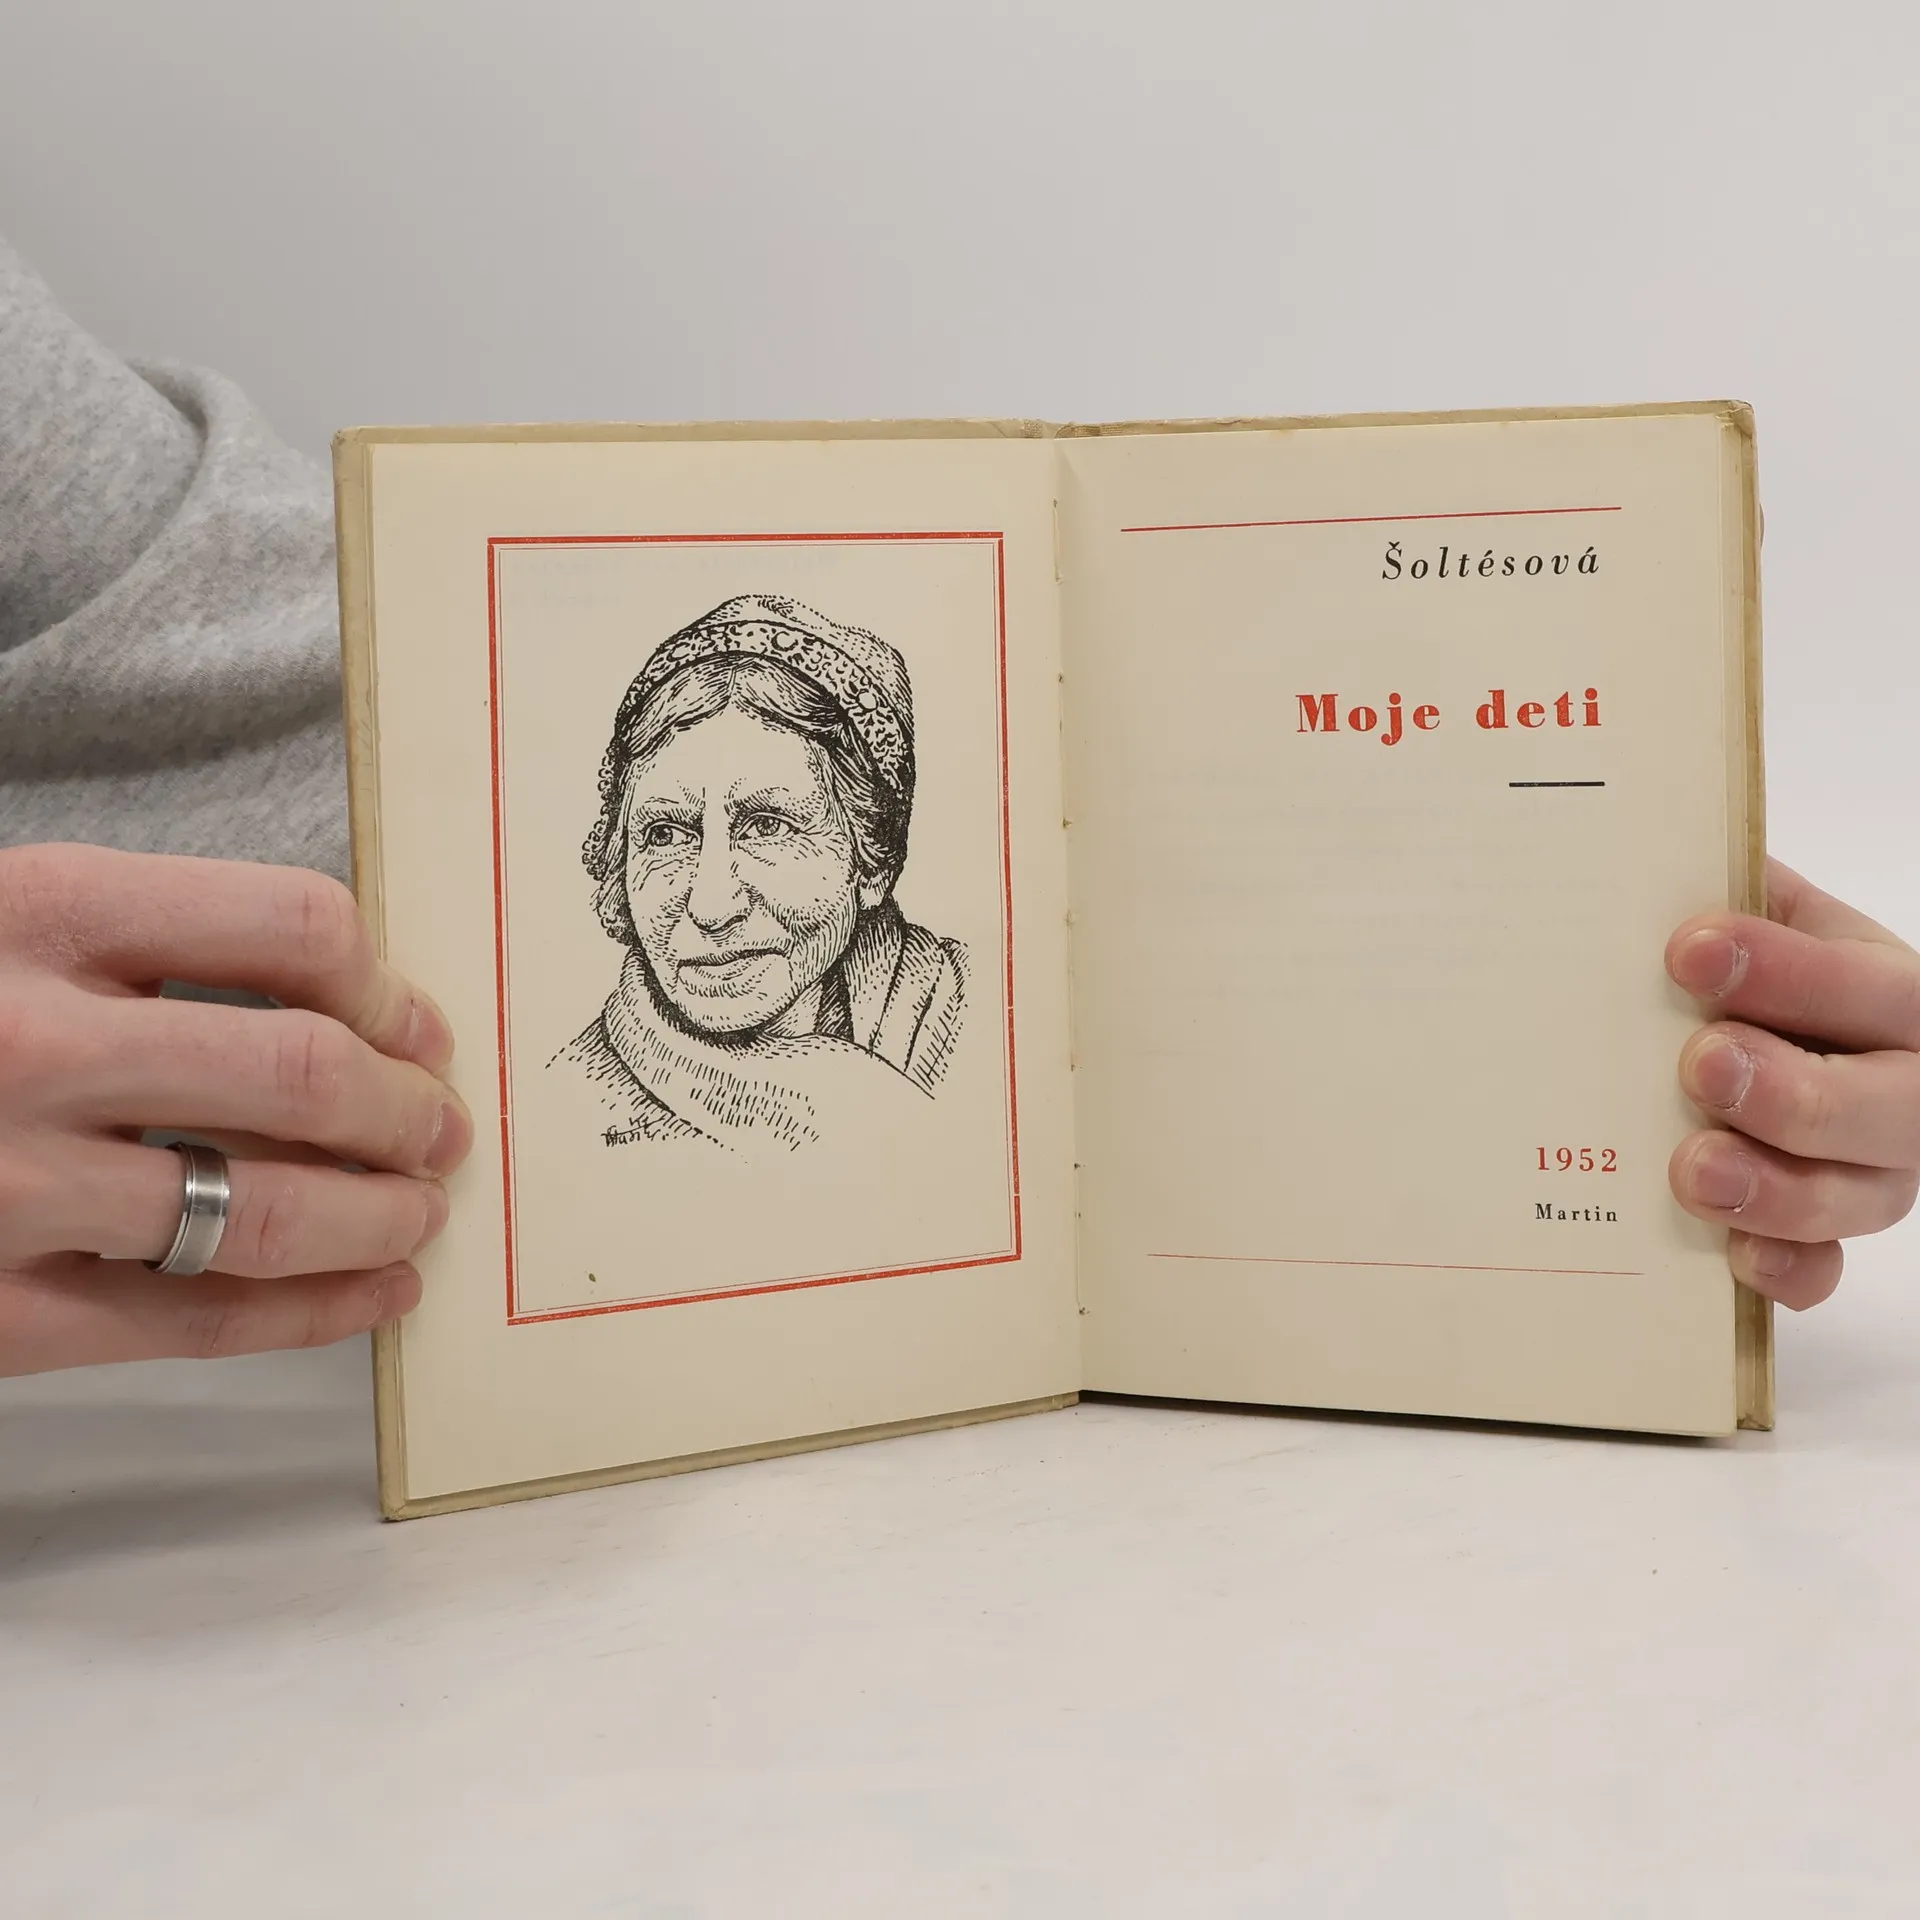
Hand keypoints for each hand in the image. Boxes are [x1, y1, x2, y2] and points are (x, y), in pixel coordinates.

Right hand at [0, 844, 471, 1374]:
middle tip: (444, 1129)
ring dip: (382, 1214)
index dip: (387, 982)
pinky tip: (377, 1295)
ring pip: (268, 1208)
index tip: (419, 1025)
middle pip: (302, 1074)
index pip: (289, 925)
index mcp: (34, 911)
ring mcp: (6, 1188)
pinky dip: (314, 1313)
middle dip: (407, 1110)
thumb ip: (138, 947)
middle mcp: (27, 1045)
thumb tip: (344, 1007)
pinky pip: (197, 1322)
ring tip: (423, 1211)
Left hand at [1667, 859, 1919, 1309]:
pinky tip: (1732, 1253)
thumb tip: (1657, 846)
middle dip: (1791, 1089)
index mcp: (1891, 994)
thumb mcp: (1766, 923)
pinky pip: (1821, 1270)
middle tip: (1700, 1062)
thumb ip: (1733, 896)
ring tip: (1692, 1168)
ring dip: (1773, 1187)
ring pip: (1855, 1196)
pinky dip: (1782, 1268)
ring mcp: (1873, 1172)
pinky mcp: (1826, 1236)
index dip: (1785, 970)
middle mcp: (1904, 1088)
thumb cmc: (1759, 977)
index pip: (1861, 985)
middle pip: (1883, 1104)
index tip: (1690, 948)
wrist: (1771, 1039)